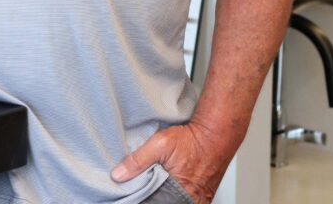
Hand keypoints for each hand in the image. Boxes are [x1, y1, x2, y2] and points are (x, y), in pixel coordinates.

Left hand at [110, 121, 234, 203]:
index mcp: (179, 194)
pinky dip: (170, 198)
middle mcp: (190, 202)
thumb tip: (118, 175)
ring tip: (152, 187)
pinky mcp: (200, 199)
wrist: (214, 136)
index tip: (129, 195)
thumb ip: (138, 160)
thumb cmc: (191, 140)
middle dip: (150, 199)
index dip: (141, 200)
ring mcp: (197, 202)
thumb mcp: (160, 143)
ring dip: (160, 198)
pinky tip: (164, 190)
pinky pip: (181, 202)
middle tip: (140, 189)